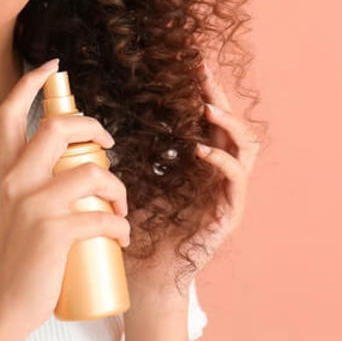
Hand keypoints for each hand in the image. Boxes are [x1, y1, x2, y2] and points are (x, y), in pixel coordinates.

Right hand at [0, 58, 131, 334]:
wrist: (4, 305)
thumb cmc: (19, 258)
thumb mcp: (15, 208)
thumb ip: (32, 182)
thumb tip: (76, 161)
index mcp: (5, 171)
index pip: (9, 112)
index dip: (31, 83)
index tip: (53, 66)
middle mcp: (14, 181)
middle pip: (56, 127)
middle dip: (92, 127)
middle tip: (108, 143)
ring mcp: (33, 205)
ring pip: (91, 171)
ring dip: (118, 186)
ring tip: (122, 205)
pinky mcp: (54, 231)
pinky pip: (103, 214)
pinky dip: (122, 225)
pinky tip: (122, 236)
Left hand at [122, 59, 259, 296]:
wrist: (143, 279)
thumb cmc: (134, 232)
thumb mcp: (129, 179)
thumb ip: (126, 152)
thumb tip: (96, 117)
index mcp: (198, 164)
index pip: (208, 118)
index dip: (204, 89)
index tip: (191, 61)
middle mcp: (219, 174)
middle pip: (231, 123)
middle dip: (219, 94)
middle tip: (202, 69)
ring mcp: (228, 194)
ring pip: (245, 146)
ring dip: (228, 122)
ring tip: (207, 107)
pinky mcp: (229, 214)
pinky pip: (236, 179)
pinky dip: (222, 160)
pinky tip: (202, 150)